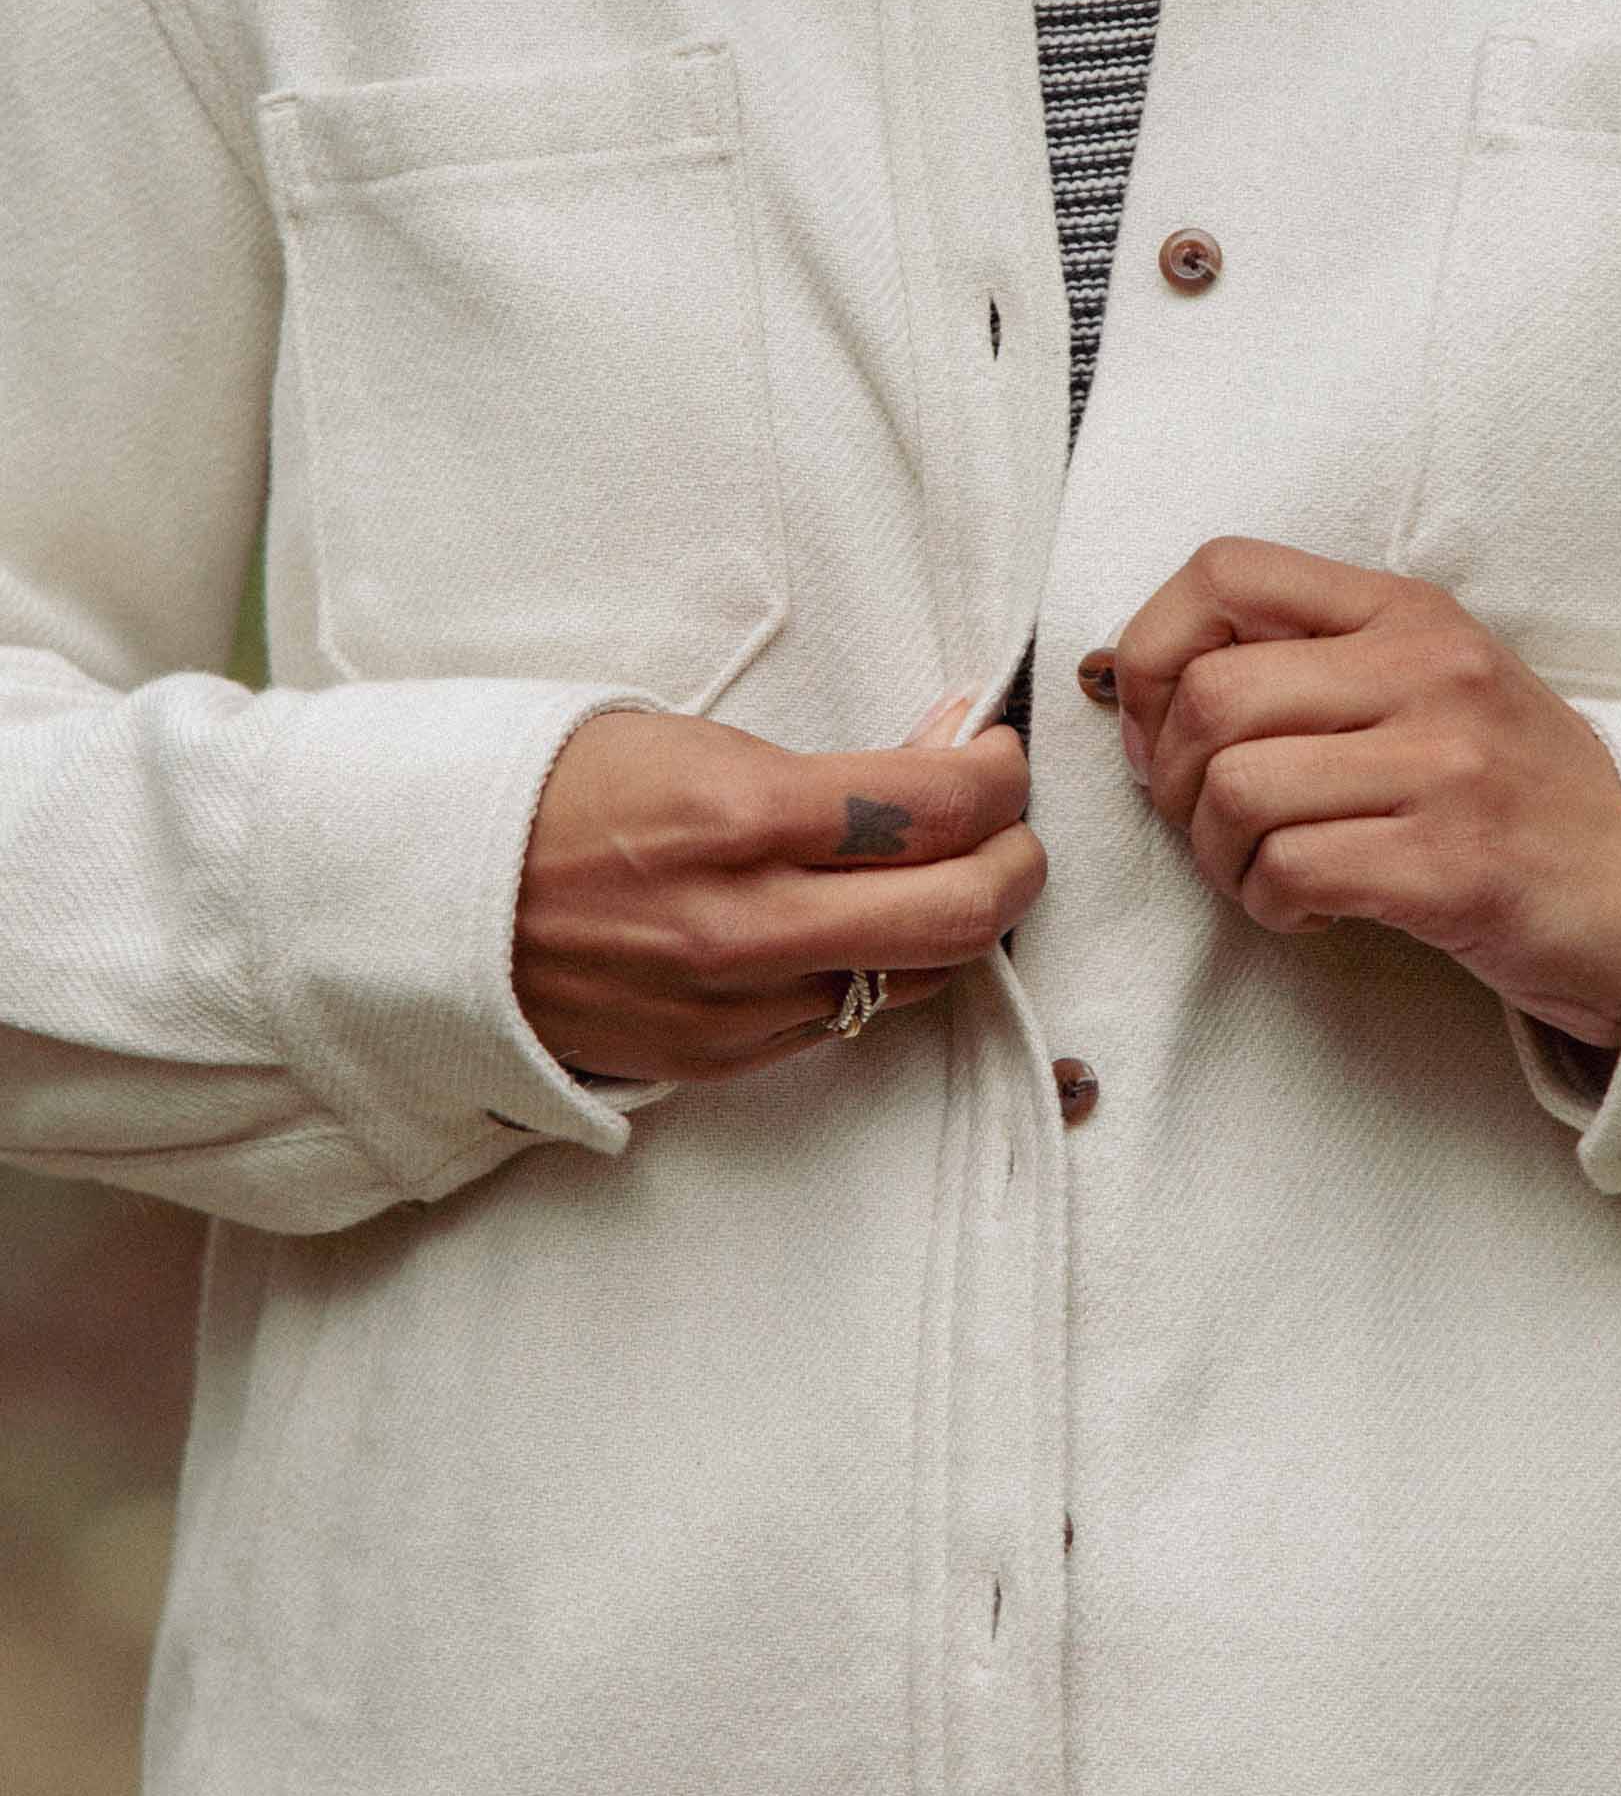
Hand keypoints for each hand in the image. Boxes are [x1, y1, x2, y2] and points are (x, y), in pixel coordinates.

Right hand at [512, 693, 1045, 1081]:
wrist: (428, 898)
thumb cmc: (553, 792)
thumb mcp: (690, 738)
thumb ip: (827, 764)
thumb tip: (947, 745)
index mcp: (740, 815)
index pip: (940, 805)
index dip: (997, 774)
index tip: (997, 754)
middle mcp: (749, 922)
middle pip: (963, 912)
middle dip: (1017, 860)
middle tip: (1010, 827)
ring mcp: (737, 1004)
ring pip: (917, 978)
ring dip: (956, 924)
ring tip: (944, 874)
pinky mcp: (719, 1057)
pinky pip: (844, 1018)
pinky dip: (876, 970)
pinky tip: (861, 925)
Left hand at [1092, 538, 1620, 1049]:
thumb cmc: (1514, 795)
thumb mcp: (1427, 688)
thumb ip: (1306, 667)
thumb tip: (1134, 693)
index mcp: (1407, 612)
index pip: (1224, 570)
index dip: (1152, 649)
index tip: (1159, 725)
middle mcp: (1429, 670)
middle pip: (1210, 694)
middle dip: (1172, 779)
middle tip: (1208, 825)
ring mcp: (1448, 766)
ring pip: (1236, 789)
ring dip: (1218, 856)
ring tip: (1266, 873)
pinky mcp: (1455, 867)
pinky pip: (1291, 871)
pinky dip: (1271, 905)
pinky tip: (1314, 910)